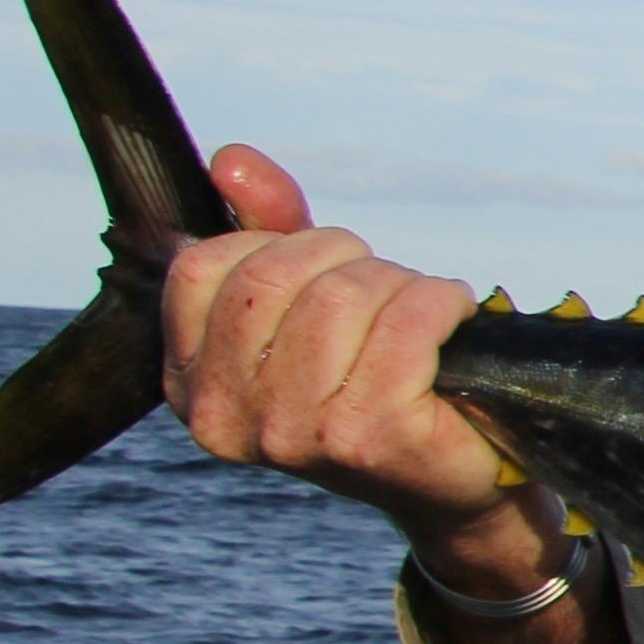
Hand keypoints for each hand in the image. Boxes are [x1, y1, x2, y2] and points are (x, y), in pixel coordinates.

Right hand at [160, 145, 562, 592]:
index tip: (324, 268)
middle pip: (274, 275)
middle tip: (384, 288)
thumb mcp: (309, 300)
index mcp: (189, 385)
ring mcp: (293, 435)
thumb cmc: (375, 378)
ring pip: (341, 296)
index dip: (275, 242)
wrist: (453, 482)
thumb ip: (266, 229)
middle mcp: (226, 419)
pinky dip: (442, 303)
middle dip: (345, 258)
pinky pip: (406, 326)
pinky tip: (454, 320)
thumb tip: (230, 161)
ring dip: (398, 284)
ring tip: (418, 312)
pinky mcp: (370, 438)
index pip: (201, 266)